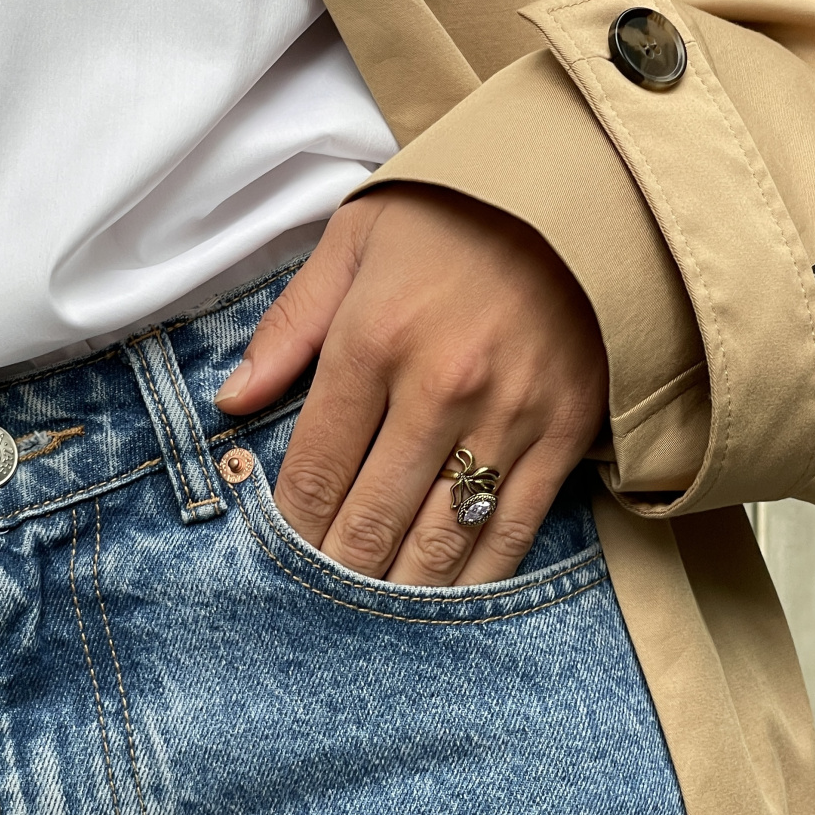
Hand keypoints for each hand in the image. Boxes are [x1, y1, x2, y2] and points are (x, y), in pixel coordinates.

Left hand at [214, 185, 607, 585]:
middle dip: (337, 575)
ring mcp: (508, 416)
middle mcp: (439, 387)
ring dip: (400, 591)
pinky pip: (514, 526)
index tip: (275, 560)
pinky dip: (478, 575)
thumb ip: (290, 325)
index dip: (288, 528)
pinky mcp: (564, 431)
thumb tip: (233, 402)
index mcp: (373, 339)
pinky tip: (449, 602)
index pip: (313, 468)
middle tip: (314, 614)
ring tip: (371, 623)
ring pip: (441, 537)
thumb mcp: (355, 239)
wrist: (582, 191)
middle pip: (372, 518)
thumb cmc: (455, 214)